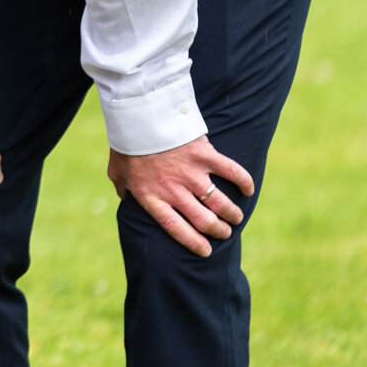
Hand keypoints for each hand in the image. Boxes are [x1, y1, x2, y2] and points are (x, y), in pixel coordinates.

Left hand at [107, 135, 254, 256]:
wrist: (137, 115)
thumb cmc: (126, 145)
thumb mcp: (117, 171)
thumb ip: (123, 188)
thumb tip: (125, 198)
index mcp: (152, 196)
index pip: (176, 229)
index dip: (193, 242)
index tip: (206, 251)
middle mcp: (173, 190)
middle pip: (204, 221)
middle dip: (219, 231)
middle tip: (225, 231)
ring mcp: (191, 173)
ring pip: (220, 204)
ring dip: (232, 214)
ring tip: (236, 218)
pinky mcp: (204, 155)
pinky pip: (231, 172)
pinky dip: (244, 182)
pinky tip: (249, 190)